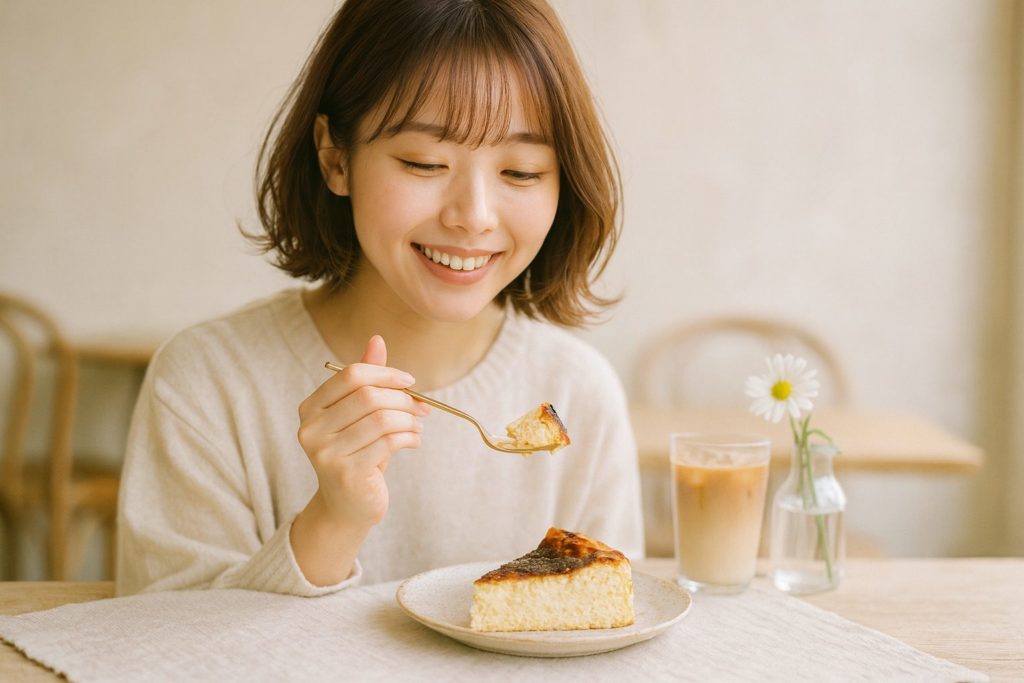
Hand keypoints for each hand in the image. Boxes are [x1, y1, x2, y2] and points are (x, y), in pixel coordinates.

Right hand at [296, 335, 428, 528]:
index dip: (385, 373)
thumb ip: (367, 379)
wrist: (348, 505)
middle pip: (368, 396)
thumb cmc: (358, 452)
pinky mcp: (345, 473)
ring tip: (417, 426)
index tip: (410, 381)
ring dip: (408, 420)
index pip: (351, 375)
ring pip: (381, 419)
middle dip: (402, 398)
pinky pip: (388, 443)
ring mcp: (324, 452)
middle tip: (420, 408)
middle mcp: (310, 428)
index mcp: (310, 407)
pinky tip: (414, 441)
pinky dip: (409, 438)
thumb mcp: (361, 414)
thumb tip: (377, 339)